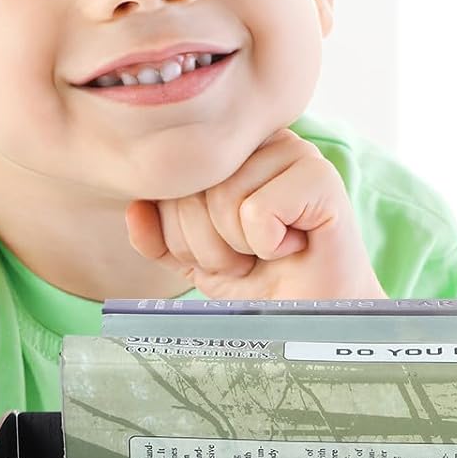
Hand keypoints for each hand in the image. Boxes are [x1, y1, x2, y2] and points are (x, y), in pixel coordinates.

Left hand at [124, 128, 385, 299]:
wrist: (310, 317)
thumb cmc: (258, 281)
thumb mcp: (193, 260)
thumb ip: (158, 236)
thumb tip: (136, 209)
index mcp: (226, 149)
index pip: (169, 183)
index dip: (181, 235)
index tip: (220, 250)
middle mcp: (258, 140)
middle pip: (192, 191)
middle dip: (209, 246)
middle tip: (247, 257)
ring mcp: (293, 151)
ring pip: (223, 200)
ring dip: (240, 248)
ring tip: (270, 251)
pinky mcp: (320, 176)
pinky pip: (258, 212)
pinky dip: (269, 245)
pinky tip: (294, 245)